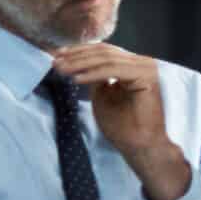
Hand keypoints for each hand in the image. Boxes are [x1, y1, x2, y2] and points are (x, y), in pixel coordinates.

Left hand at [54, 43, 188, 199]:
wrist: (141, 147)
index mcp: (133, 66)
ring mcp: (146, 68)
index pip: (104, 52)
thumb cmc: (123, 127)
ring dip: (80, 63)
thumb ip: (95, 78)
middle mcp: (142, 63)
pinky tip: (76, 79)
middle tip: (55, 61)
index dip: (79, 53)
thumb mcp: (102, 96)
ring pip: (106, 59)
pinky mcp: (146, 76)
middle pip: (104, 52)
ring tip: (61, 69)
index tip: (57, 57)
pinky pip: (112, 70)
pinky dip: (92, 74)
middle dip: (76, 56)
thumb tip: (79, 64)